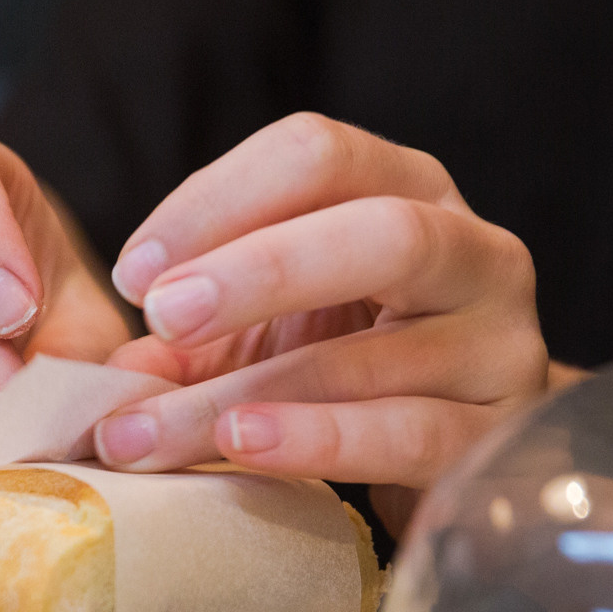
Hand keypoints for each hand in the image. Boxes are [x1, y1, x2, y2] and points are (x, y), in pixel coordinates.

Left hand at [92, 114, 562, 510]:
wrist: (454, 458)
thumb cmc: (347, 369)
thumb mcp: (269, 328)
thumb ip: (194, 332)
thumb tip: (113, 371)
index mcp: (408, 188)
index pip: (317, 153)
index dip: (217, 201)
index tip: (134, 273)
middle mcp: (474, 250)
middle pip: (381, 231)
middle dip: (258, 270)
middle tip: (162, 315)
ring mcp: (499, 344)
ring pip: (373, 356)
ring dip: (243, 394)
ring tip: (149, 430)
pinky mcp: (498, 436)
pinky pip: (408, 435)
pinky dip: (317, 440)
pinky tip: (245, 446)